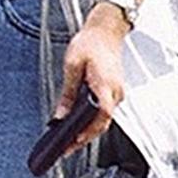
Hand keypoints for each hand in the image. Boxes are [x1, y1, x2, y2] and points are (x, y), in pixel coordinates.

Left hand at [56, 6, 127, 151]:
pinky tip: (79, 123)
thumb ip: (68, 93)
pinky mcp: (114, 91)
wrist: (106, 30)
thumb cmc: (91, 43)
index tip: (72, 142)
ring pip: (103, 119)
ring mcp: (117, 92)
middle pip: (101, 123)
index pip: (100, 117)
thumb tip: (60, 114)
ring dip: (88, 130)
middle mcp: (115, 92)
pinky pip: (104, 111)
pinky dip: (92, 120)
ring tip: (68, 139)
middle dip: (84, 138)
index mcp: (105, 85)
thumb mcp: (72, 65)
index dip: (87, 132)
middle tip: (65, 148)